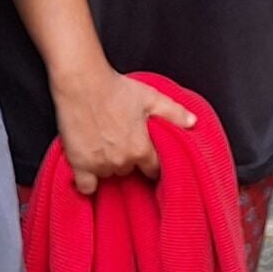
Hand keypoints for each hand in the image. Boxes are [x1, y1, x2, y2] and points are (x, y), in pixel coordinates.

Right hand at [52, 66, 193, 194]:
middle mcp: (122, 160)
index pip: (154, 169)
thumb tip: (192, 123)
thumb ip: (174, 112)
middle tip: (123, 145)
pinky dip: (89, 182)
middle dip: (129, 161)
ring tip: (106, 148)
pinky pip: (86, 187)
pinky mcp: (80, 164)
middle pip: (130, 171)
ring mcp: (100, 164)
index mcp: (141, 148)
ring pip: (110, 175)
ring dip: (110, 166)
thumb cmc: (115, 88)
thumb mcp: (151, 97)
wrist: (83, 83)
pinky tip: (91, 172)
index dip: (152, 164)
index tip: (149, 160)